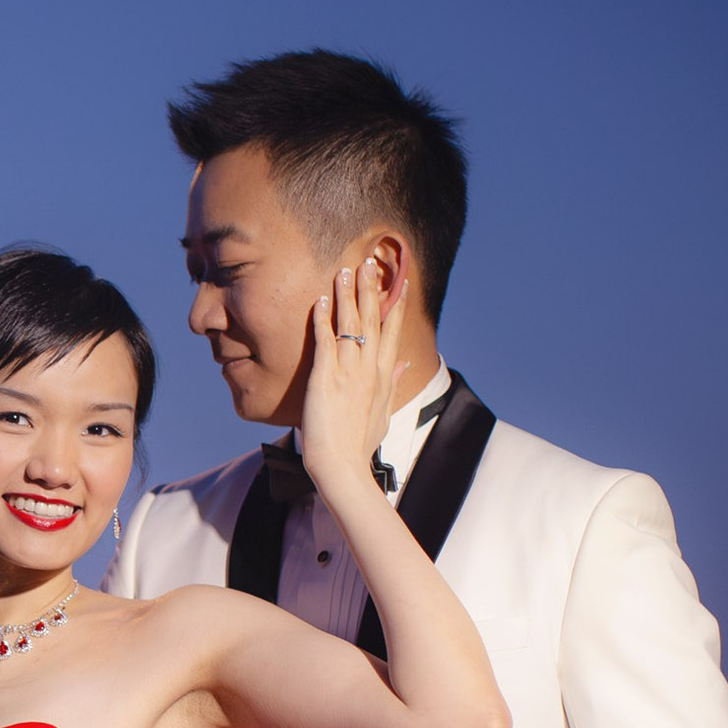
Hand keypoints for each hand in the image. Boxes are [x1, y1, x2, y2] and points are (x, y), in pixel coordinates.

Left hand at [296, 255, 408, 488]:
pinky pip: (325, 341)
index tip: (399, 281)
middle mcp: (369, 369)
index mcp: (384, 376)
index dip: (396, 305)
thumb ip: (394, 383)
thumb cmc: (359, 444)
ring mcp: (348, 372)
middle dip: (372, 289)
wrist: (341, 465)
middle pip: (373, 320)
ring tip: (347, 269)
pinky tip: (320, 300)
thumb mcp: (384, 413)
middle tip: (370, 262)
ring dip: (348, 295)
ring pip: (351, 324)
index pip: (393, 332)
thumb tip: (407, 362)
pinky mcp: (325, 377)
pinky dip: (322, 319)